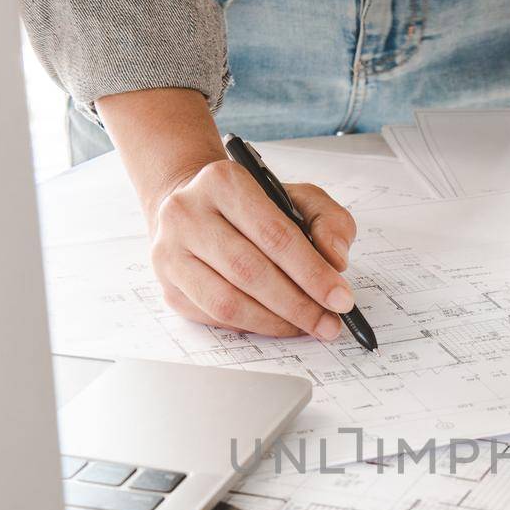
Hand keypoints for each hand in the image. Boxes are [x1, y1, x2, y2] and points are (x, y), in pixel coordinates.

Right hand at [149, 161, 357, 338]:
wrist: (192, 206)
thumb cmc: (250, 205)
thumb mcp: (297, 197)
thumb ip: (329, 221)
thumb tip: (336, 260)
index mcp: (222, 182)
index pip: (275, 235)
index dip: (313, 273)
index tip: (341, 298)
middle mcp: (187, 214)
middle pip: (250, 271)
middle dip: (298, 305)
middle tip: (328, 323)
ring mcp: (170, 253)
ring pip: (228, 302)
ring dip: (275, 322)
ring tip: (305, 326)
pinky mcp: (168, 286)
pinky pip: (214, 317)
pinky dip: (251, 326)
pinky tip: (275, 323)